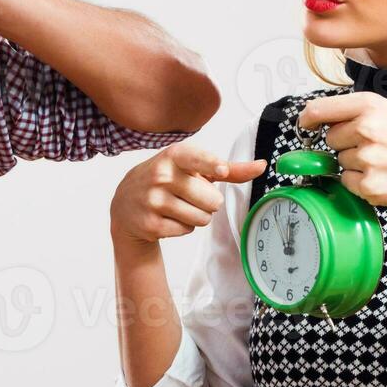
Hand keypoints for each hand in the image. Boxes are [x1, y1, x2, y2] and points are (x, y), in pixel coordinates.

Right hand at [110, 143, 266, 247]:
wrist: (125, 203)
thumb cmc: (167, 180)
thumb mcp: (192, 168)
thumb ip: (229, 169)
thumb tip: (261, 166)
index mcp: (174, 156)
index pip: (197, 159)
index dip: (212, 165)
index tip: (221, 170)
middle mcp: (162, 175)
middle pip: (212, 200)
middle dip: (208, 203)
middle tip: (190, 196)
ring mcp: (154, 200)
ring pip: (202, 218)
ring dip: (197, 216)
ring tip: (179, 207)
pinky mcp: (151, 224)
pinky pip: (187, 230)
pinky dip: (183, 227)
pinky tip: (168, 217)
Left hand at [299, 92, 386, 215]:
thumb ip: (357, 111)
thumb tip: (316, 115)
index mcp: (371, 105)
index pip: (320, 108)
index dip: (308, 118)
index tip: (305, 123)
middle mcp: (367, 128)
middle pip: (330, 138)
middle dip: (345, 144)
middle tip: (375, 148)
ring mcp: (368, 158)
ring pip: (339, 161)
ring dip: (355, 164)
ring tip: (384, 163)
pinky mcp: (369, 184)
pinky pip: (346, 182)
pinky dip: (360, 183)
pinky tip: (383, 178)